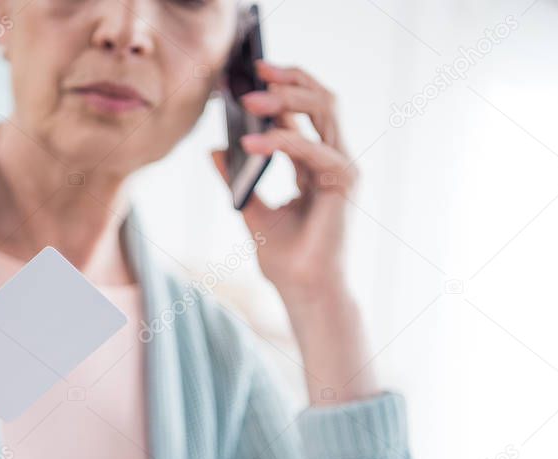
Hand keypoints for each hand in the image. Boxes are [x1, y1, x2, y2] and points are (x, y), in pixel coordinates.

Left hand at [211, 59, 355, 303]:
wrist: (303, 291)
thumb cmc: (285, 258)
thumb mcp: (249, 208)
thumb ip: (236, 177)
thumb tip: (213, 149)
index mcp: (314, 164)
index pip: (302, 112)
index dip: (277, 89)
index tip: (245, 76)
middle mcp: (332, 160)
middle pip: (320, 100)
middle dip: (289, 79)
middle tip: (255, 68)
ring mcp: (342, 168)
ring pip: (324, 110)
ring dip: (286, 99)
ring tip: (250, 99)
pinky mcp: (344, 182)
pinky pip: (312, 149)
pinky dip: (282, 142)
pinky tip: (253, 144)